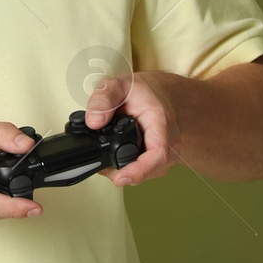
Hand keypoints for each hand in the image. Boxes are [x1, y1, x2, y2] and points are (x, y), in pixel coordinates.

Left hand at [83, 71, 180, 185]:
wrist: (163, 93)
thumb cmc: (146, 91)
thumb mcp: (119, 85)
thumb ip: (103, 99)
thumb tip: (93, 121)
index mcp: (161, 123)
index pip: (158, 154)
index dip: (139, 170)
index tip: (121, 178)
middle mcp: (169, 142)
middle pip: (147, 170)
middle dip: (122, 172)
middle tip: (101, 163)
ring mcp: (167, 154)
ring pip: (145, 173)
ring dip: (125, 170)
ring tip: (109, 156)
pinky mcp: (161, 160)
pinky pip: (145, 171)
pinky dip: (130, 167)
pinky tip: (119, 156)